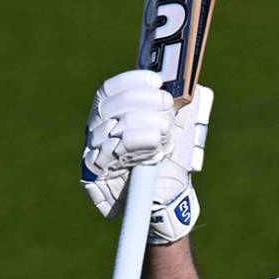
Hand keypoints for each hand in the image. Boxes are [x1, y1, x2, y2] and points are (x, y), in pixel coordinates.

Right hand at [81, 70, 212, 243]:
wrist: (164, 199)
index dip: (132, 80)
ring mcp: (95, 148)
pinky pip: (115, 150)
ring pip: (117, 124)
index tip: (156, 79)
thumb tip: (183, 86)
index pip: (112, 89)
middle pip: (114, 104)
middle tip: (168, 107)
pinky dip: (139, 143)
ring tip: (166, 134)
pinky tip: (155, 145)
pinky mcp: (95, 172)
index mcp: (111, 114)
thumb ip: (171, 105)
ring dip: (148, 124)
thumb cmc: (168, 160)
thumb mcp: (173, 128)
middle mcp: (97, 128)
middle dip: (145, 101)